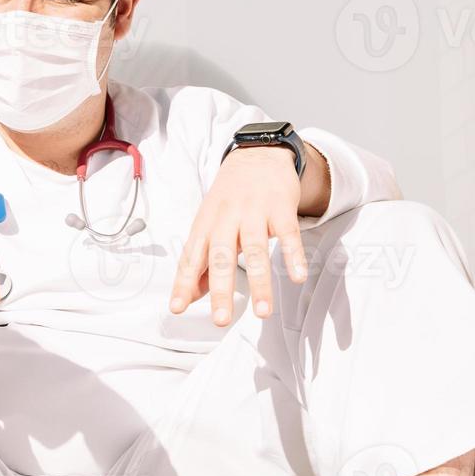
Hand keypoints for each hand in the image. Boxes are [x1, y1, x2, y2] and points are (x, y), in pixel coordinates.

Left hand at [169, 147, 310, 326]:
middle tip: (221, 320)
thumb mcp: (208, 225)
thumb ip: (199, 262)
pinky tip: (297, 278)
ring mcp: (254, 212)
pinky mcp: (281, 207)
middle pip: (221, 258)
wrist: (257, 155)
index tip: (177, 308)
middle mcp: (226, 219)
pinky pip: (289, 234)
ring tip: (263, 313)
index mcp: (205, 225)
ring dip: (261, 283)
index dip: (183, 283)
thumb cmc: (228, 199)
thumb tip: (187, 297)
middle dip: (221, 290)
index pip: (191, 258)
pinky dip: (294, 256)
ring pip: (256, 250)